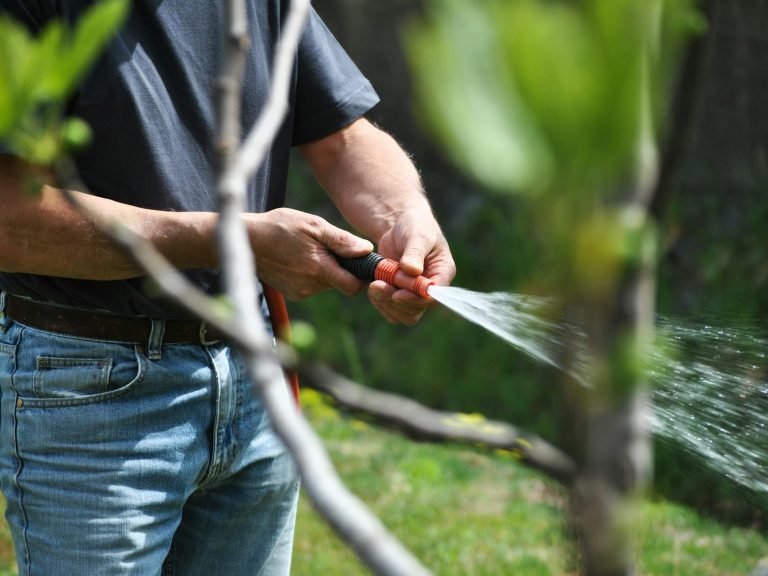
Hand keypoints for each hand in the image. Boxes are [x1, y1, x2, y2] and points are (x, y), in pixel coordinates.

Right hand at [246, 208, 372, 299]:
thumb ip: (341, 240)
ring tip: (308, 249)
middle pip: (340, 282)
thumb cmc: (280, 227)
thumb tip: (366, 250)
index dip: (361, 276)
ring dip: (325, 268)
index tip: (361, 262)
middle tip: (326, 246)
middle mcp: (311, 286)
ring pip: (326, 283)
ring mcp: (300, 291)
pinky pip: (313, 285)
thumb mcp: (313, 225)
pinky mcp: (292, 293)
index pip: (353, 287)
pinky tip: (298, 258)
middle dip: (340, 267)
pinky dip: (312, 273)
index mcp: (319, 270)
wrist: (246, 240)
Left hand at [368, 210, 455, 324]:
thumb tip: (412, 270)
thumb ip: (414, 253)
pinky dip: (380, 303)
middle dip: (396, 301)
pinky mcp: (399, 294)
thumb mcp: (416, 235)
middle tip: (378, 285)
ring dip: (386, 304)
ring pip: (404, 314)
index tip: (397, 294)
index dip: (416, 299)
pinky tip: (372, 287)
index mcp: (443, 272)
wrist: (398, 224)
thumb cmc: (413, 225)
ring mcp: (414, 293)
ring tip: (374, 285)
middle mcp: (430, 287)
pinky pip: (391, 310)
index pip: (434, 297)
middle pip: (417, 310)